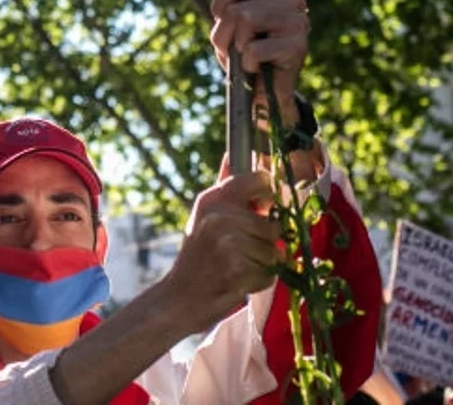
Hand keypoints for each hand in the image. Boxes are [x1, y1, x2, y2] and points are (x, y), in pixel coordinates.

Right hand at [162, 172, 282, 333]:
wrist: (178, 298)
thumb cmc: (196, 256)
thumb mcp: (203, 216)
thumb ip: (224, 188)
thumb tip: (231, 155)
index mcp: (212, 198)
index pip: (260, 180)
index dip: (268, 197)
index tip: (262, 210)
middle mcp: (219, 216)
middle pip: (272, 224)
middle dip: (265, 243)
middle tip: (240, 253)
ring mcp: (227, 243)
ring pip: (274, 251)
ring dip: (263, 265)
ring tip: (238, 267)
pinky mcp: (236, 270)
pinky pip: (269, 274)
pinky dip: (259, 282)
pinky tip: (238, 282)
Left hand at [211, 0, 309, 120]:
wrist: (263, 93)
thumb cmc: (246, 49)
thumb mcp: (232, 9)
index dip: (220, 7)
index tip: (226, 21)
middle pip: (237, 6)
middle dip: (225, 32)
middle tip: (237, 46)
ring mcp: (299, 20)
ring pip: (244, 23)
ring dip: (235, 49)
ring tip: (247, 57)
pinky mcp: (299, 45)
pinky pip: (252, 48)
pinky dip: (247, 64)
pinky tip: (260, 68)